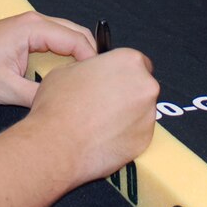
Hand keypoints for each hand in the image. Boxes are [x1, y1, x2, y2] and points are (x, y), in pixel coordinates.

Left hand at [0, 11, 96, 106]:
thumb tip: (62, 104)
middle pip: (76, 34)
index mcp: (32, 28)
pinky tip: (68, 78)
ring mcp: (30, 28)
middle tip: (98, 84)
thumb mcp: (4, 89)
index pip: (75, 40)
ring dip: (78, 57)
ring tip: (88, 82)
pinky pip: (55, 43)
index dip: (91, 61)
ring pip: (67, 38)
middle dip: (90, 57)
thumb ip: (37, 96)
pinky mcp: (26, 37)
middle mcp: (34, 22)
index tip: (99, 84)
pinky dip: (66, 57)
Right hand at [23, 48, 157, 183]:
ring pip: (141, 111)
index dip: (123, 72)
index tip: (112, 80)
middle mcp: (146, 85)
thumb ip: (90, 69)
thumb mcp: (66, 70)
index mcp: (129, 61)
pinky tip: (103, 137)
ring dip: (126, 114)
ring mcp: (148, 115)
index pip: (137, 62)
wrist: (57, 145)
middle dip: (127, 93)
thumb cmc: (59, 105)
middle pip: (142, 86)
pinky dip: (124, 135)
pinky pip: (137, 133)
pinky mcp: (145, 140)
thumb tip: (93, 75)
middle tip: (103, 102)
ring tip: (99, 122)